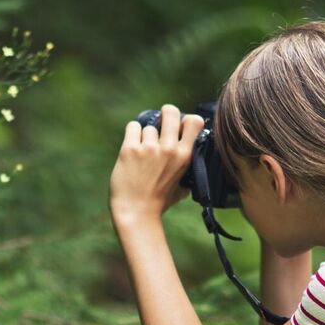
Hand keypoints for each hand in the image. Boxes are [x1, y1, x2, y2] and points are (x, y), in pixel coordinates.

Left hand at [109, 104, 205, 227]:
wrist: (136, 212)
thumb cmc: (159, 202)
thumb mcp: (183, 187)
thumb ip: (188, 171)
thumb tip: (191, 158)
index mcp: (184, 156)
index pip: (193, 121)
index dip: (185, 120)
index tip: (179, 128)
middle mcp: (168, 149)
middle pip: (170, 111)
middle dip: (165, 114)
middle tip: (160, 124)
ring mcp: (149, 148)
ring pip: (148, 126)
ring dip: (145, 136)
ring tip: (142, 153)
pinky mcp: (130, 149)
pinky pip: (133, 127)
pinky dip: (132, 135)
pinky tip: (132, 147)